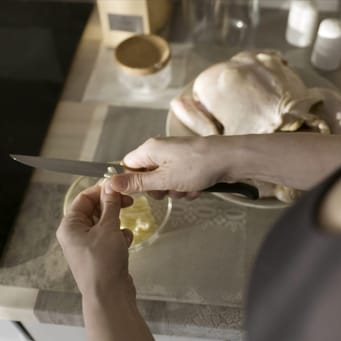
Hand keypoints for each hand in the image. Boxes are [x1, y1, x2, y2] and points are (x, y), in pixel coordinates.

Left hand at [56, 181, 134, 297]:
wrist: (109, 295)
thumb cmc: (103, 261)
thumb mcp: (108, 228)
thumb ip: (111, 205)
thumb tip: (111, 186)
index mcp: (70, 226)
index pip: (83, 198)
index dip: (101, 190)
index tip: (119, 186)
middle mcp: (75, 235)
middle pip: (94, 210)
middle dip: (112, 206)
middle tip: (129, 201)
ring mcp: (88, 246)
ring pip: (104, 223)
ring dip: (117, 223)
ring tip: (124, 229)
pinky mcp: (100, 255)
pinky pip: (110, 237)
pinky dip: (119, 237)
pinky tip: (125, 244)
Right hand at [110, 137, 231, 198]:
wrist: (230, 159)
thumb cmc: (197, 166)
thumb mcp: (163, 179)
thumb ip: (137, 182)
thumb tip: (110, 182)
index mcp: (150, 149)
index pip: (128, 165)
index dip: (132, 181)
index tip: (142, 191)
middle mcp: (161, 150)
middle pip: (147, 176)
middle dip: (159, 189)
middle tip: (170, 189)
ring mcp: (177, 156)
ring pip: (166, 181)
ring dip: (176, 190)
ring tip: (188, 188)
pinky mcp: (190, 163)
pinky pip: (181, 180)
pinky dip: (188, 187)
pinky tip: (198, 188)